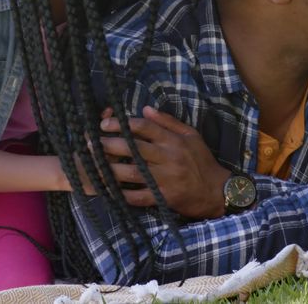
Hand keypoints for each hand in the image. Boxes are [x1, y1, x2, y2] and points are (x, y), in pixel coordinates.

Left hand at [98, 106, 230, 218]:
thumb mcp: (191, 136)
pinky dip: (122, 194)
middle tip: (89, 142)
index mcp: (173, 141)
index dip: (122, 124)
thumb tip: (145, 109)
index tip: (104, 124)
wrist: (217, 191)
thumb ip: (168, 122)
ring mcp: (165, 179)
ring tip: (92, 164)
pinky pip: (139, 196)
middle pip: (133, 148)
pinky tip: (107, 190)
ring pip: (132, 172)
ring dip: (110, 169)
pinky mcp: (163, 198)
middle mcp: (168, 158)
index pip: (144, 127)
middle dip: (109, 144)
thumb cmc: (202, 161)